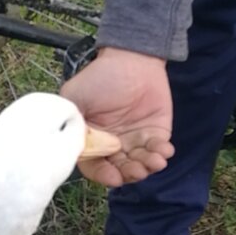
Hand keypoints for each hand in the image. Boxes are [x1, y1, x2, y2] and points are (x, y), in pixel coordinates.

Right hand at [61, 47, 173, 186]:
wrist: (132, 57)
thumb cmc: (100, 77)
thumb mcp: (75, 97)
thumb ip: (71, 123)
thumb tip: (71, 148)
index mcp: (92, 139)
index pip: (95, 165)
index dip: (103, 174)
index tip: (113, 177)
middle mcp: (113, 144)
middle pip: (120, 169)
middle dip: (129, 173)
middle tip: (136, 170)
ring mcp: (135, 140)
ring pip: (140, 164)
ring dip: (147, 167)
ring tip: (154, 162)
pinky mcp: (156, 133)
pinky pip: (159, 149)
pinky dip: (162, 154)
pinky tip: (164, 151)